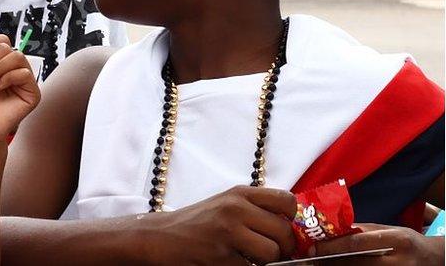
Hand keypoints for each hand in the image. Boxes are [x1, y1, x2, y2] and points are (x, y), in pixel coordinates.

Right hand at [141, 185, 296, 264]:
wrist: (160, 236)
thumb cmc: (196, 223)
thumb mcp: (225, 204)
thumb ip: (254, 209)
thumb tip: (291, 227)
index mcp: (239, 193)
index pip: (287, 200)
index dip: (293, 219)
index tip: (285, 230)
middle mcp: (235, 208)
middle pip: (284, 232)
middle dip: (284, 248)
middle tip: (273, 254)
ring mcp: (228, 232)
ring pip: (272, 253)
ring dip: (267, 262)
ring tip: (252, 259)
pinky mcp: (221, 256)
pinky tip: (236, 263)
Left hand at [311, 223, 444, 264]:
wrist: (435, 260)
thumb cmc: (407, 243)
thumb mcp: (389, 231)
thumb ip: (362, 231)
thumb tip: (331, 232)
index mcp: (396, 240)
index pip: (357, 243)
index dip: (332, 247)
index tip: (313, 248)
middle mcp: (398, 261)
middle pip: (355, 264)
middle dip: (330, 263)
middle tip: (312, 260)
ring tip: (323, 265)